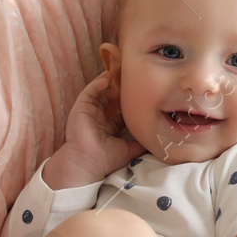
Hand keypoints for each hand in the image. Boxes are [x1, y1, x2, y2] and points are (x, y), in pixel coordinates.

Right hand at [46, 72, 146, 187]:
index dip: (127, 104)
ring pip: (99, 94)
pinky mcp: (81, 108)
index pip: (119, 112)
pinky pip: (89, 92)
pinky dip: (97, 83)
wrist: (89, 162)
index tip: (139, 95)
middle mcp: (98, 119)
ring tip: (117, 74)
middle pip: (108, 101)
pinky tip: (106, 78)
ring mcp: (89, 113)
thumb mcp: (129, 149)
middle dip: (118, 91)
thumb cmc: (106, 159)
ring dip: (107, 84)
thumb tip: (155, 138)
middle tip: (130, 82)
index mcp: (108, 129)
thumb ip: (140, 143)